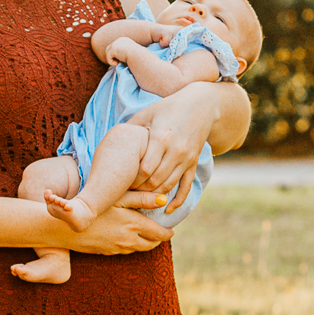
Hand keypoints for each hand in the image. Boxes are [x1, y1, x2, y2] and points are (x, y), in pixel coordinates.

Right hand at [69, 202, 171, 255]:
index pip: (159, 234)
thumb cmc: (91, 206)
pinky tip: (126, 236)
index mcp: (133, 224)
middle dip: (158, 240)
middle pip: (151, 245)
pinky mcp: (106, 252)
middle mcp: (128, 239)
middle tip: (162, 233)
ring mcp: (117, 248)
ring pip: (138, 249)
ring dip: (144, 242)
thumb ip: (142, 198)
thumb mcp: (117, 198)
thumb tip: (164, 200)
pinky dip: (130, 244)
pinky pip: (124, 250)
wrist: (65, 226)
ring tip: (145, 233)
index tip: (171, 230)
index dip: (168, 233)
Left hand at [129, 85, 219, 213]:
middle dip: (139, 189)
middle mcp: (175, 151)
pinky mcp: (193, 163)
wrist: (202, 105)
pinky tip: (166, 210)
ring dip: (153, 195)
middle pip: (154, 181)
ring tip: (139, 198)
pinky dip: (177, 201)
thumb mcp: (147, 113)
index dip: (131, 180)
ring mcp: (186, 159)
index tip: (121, 182)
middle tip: (127, 192)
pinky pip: (186, 187)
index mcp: (161, 138)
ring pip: (168, 186)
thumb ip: (130, 129)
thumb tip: (111, 143)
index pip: (144, 169)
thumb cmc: (168, 107)